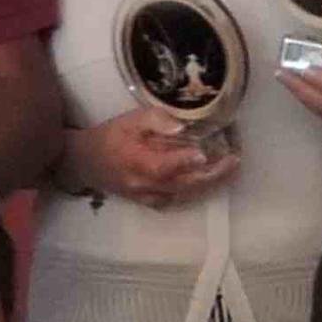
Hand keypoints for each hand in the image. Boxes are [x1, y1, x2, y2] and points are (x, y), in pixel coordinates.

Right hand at [69, 105, 240, 208]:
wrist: (87, 162)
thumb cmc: (111, 136)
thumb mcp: (130, 119)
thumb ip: (156, 120)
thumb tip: (182, 127)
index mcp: (138, 162)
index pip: (165, 165)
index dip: (185, 161)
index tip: (204, 153)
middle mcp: (145, 184)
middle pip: (184, 183)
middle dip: (212, 174)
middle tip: (235, 160)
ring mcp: (148, 196)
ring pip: (184, 193)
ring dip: (209, 182)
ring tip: (230, 168)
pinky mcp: (150, 202)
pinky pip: (177, 198)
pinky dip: (194, 190)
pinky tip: (208, 179)